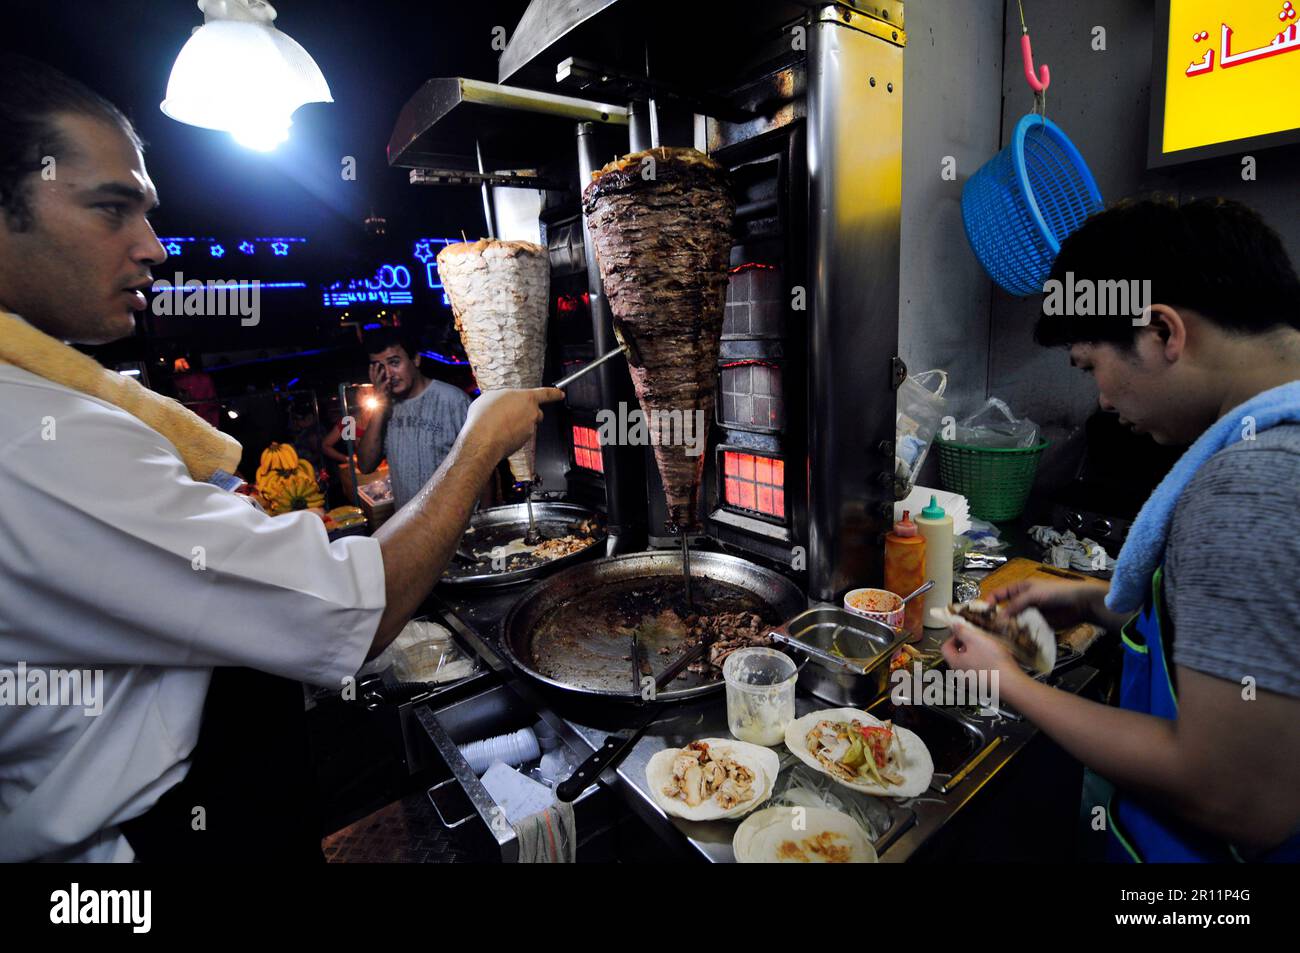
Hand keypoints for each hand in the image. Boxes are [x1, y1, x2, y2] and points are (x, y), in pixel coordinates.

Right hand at [368, 362, 393, 408]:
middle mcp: (376, 389)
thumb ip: (385, 387)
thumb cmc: (384, 403)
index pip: (372, 377)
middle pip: (373, 377)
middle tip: (377, 363)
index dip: (371, 371)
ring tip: (384, 369)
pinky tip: (388, 379)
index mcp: (376, 387)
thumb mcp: (385, 393)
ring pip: (377, 381)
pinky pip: (383, 388)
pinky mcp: (382, 395)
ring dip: (380, 375)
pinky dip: (385, 383)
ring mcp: (378, 392)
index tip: (371, 364)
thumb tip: (387, 381)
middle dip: (375, 370)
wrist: (382, 413)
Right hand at [463, 387, 564, 460]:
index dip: (555, 393)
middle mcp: (532, 414)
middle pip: (536, 412)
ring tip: (498, 423)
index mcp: (527, 398)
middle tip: (511, 413)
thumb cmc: (486, 416)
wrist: (483, 439)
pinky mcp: (523, 443)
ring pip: (526, 425)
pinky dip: (511, 435)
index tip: (561, 394)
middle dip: (528, 412)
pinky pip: (519, 436)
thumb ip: (504, 397)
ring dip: (516, 424)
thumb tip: (503, 401)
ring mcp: (529, 430)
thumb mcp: (491, 396)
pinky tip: (498, 433)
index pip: (546, 393)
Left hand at [941, 619, 1023, 685]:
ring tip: (988, 649)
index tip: (965, 632)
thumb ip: (962, 631)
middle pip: (957, 655)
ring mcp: (971, 682)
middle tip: (978, 639)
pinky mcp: (983, 685)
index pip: (945, 647)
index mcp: (954, 663)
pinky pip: (979, 670)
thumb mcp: (975, 639)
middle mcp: (960, 674)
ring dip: (976, 654)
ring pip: (969, 663)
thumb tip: (953, 626)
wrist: (1011, 683)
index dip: (954, 637)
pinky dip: (984, 663)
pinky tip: (994, 660)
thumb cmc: (992, 661)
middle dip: (967, 645)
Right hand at [986, 578, 1104, 629]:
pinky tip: (1012, 643)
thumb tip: (998, 618)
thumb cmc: (1056, 592)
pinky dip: (1018, 636)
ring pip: (1013, 622)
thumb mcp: (1033, 595)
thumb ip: (1015, 605)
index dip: (988, 603)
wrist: (1080, 604)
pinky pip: (1024, 631)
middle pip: (1003, 610)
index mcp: (1018, 589)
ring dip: (1007, 629)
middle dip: (996, 619)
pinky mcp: (1037, 625)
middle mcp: (1021, 602)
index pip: (998, 595)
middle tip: (986, 631)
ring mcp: (1029, 614)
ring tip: (998, 639)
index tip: (981, 615)